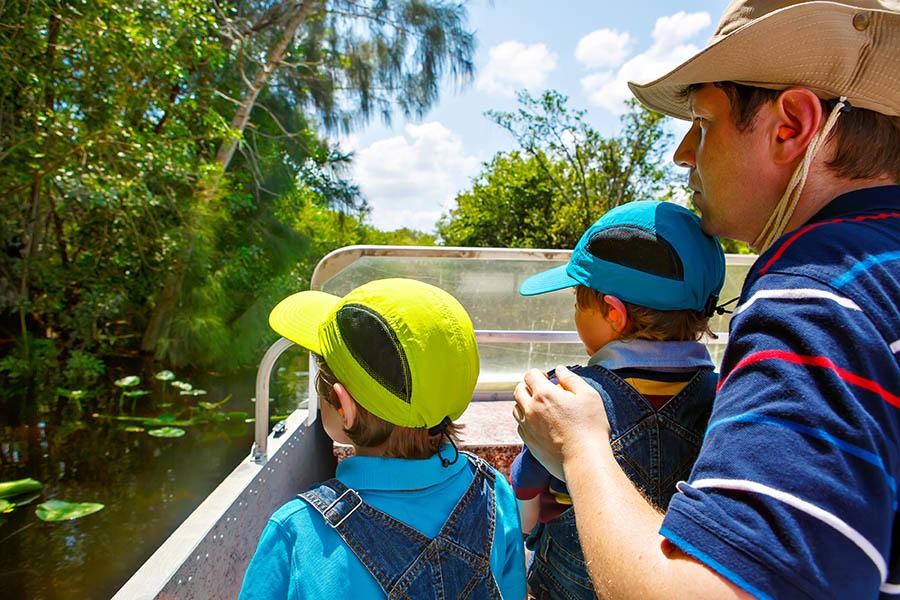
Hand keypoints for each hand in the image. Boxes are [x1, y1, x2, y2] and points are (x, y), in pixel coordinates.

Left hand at [513, 365, 610, 480]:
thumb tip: (560, 370)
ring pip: (516, 409)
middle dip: (528, 387)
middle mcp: (530, 409)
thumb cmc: (590, 428)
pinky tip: (540, 425)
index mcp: (544, 394)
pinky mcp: (529, 443)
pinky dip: (526, 422)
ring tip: (540, 408)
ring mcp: (527, 427)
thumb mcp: (589, 396)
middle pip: (518, 390)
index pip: (530, 375)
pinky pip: (520, 426)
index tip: (547, 378)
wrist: (584, 460)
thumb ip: (572, 379)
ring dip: (525, 404)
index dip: (538, 374)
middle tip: (542, 391)